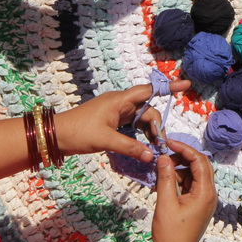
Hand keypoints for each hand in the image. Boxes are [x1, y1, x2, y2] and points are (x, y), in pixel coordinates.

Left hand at [55, 81, 191, 160]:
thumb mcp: (106, 140)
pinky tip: (143, 146)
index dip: (168, 87)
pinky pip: (132, 124)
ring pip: (141, 118)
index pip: (149, 90)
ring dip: (149, 131)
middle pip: (147, 110)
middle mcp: (120, 103)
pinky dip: (140, 134)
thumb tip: (150, 156)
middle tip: (161, 144)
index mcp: (120, 101)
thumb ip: (130, 147)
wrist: (55, 136)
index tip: (186, 85)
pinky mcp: (112, 121)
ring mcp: (116, 112)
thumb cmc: (79, 132)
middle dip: (156, 125)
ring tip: (154, 147)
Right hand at [150, 137, 216, 241]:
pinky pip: (193, 185)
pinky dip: (181, 180)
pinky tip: (166, 184)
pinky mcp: (200, 204)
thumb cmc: (170, 231)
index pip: (199, 161)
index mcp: (206, 192)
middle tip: (164, 155)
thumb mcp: (165, 203)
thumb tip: (164, 157)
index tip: (168, 143)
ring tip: (162, 173)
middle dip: (183, 157)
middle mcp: (210, 194)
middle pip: (201, 165)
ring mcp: (206, 199)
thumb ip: (166, 178)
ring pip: (196, 174)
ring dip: (180, 169)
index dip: (184, 149)